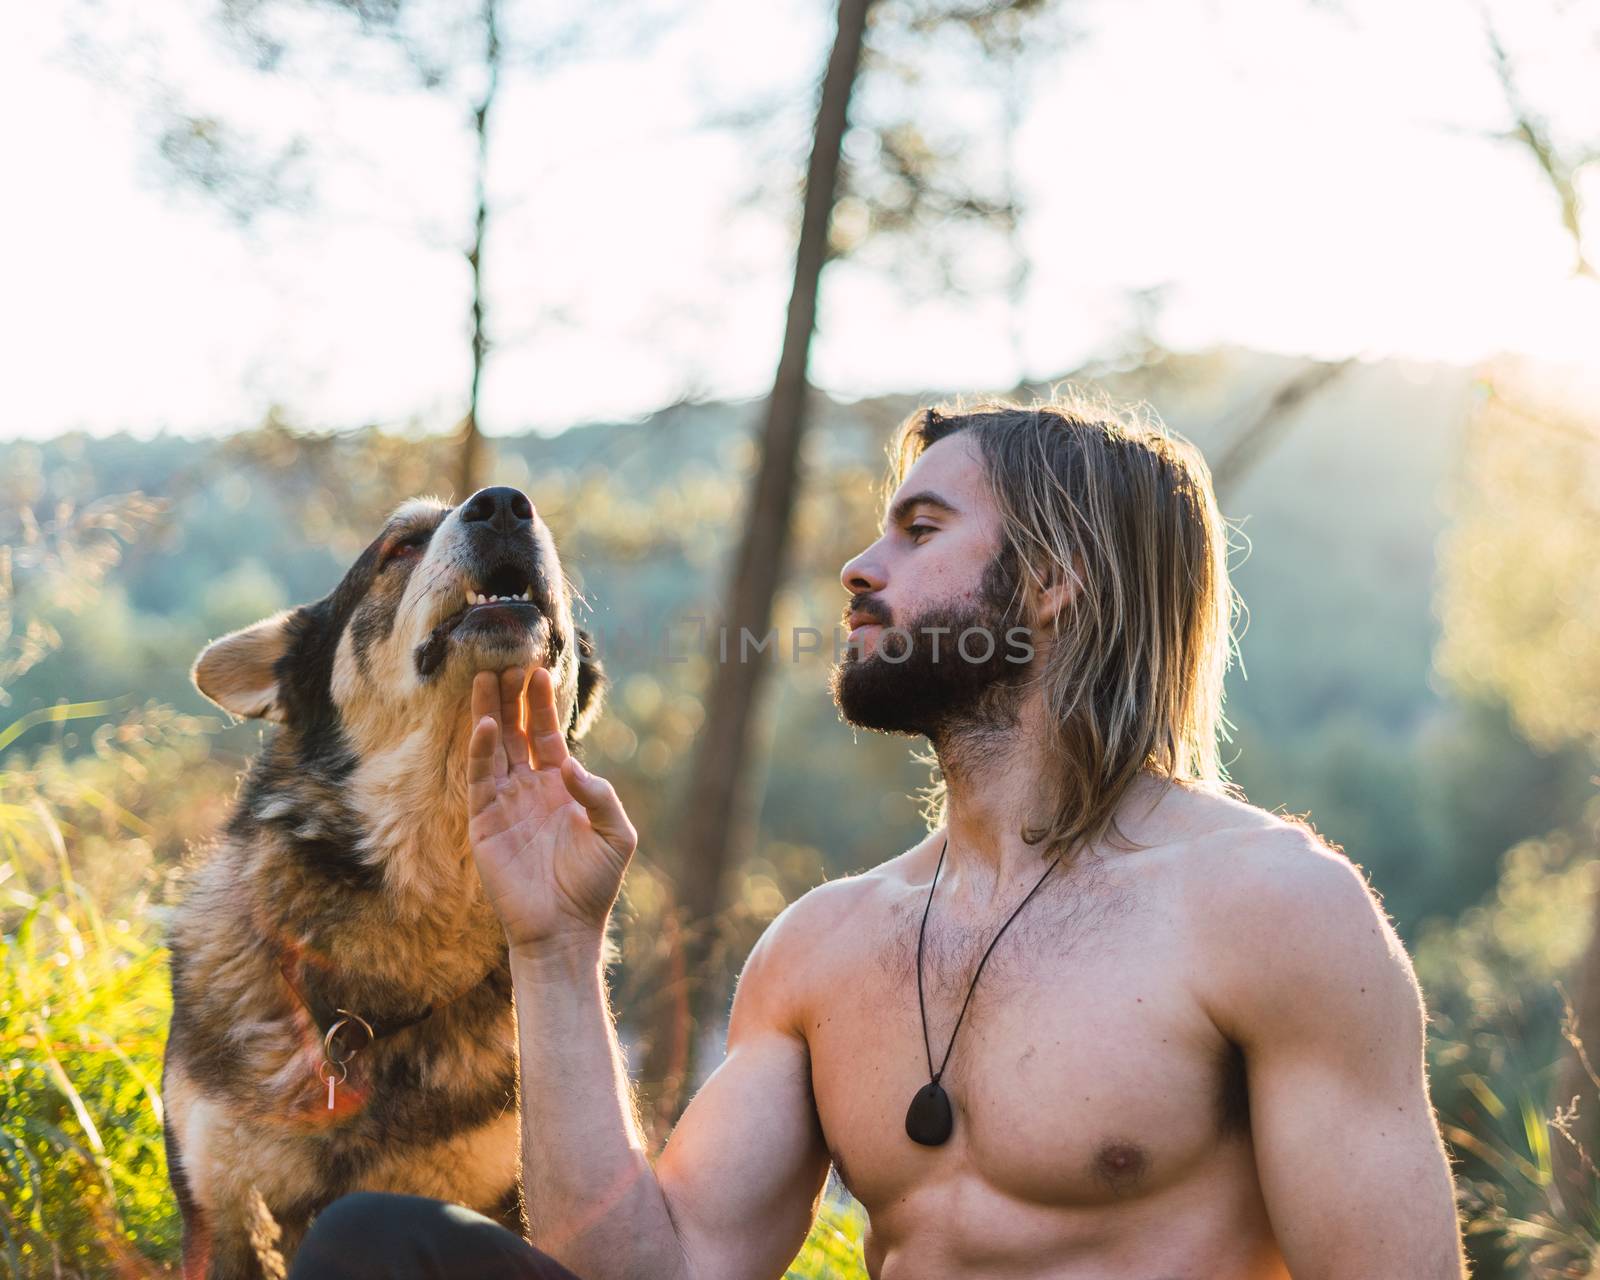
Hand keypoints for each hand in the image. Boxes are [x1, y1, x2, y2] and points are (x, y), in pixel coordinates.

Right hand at [466, 666, 636, 954]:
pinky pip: (480, 779)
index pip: (548, 735)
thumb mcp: (616, 835)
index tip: (538, 669)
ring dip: (489, 713)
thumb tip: (570, 765)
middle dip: (511, 698)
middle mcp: (530, 789)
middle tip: (506, 659)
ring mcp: (505, 804)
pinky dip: (479, 751)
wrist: (564, 930)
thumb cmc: (593, 885)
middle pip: (516, 732)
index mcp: (561, 787)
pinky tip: (482, 725)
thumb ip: (600, 795)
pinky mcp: (484, 823)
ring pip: (493, 748)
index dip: (542, 704)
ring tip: (485, 677)